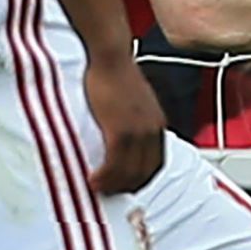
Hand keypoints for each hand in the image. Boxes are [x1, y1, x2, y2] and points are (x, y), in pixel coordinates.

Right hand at [83, 54, 166, 193]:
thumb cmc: (117, 75)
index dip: (140, 180)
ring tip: (96, 187)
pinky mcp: (121, 129)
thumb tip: (124, 137)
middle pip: (144, 173)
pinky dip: (105, 176)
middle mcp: (153, 130)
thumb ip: (135, 121)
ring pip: (129, 172)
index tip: (124, 186)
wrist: (110, 57)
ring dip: (112, 185)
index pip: (156, 164)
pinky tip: (92, 179)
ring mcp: (138, 131)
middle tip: (106, 192)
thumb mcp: (135, 102)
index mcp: (158, 124)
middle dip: (125, 187)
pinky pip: (115, 163)